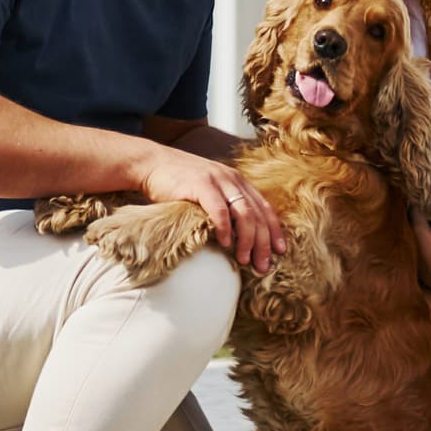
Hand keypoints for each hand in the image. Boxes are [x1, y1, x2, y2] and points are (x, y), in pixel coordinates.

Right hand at [135, 144, 281, 272]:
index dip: (275, 230)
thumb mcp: (208, 190)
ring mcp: (217, 181)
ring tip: (245, 259)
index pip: (264, 207)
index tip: (280, 251)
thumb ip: (224, 205)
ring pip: (244, 214)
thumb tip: (236, 235)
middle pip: (258, 214)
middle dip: (264, 243)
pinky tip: (225, 244)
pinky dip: (225, 229)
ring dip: (247, 240)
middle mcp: (232, 179)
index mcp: (237, 181)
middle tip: (263, 266)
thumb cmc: (177, 183)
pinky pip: (219, 211)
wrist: (151, 163)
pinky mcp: (200, 185)